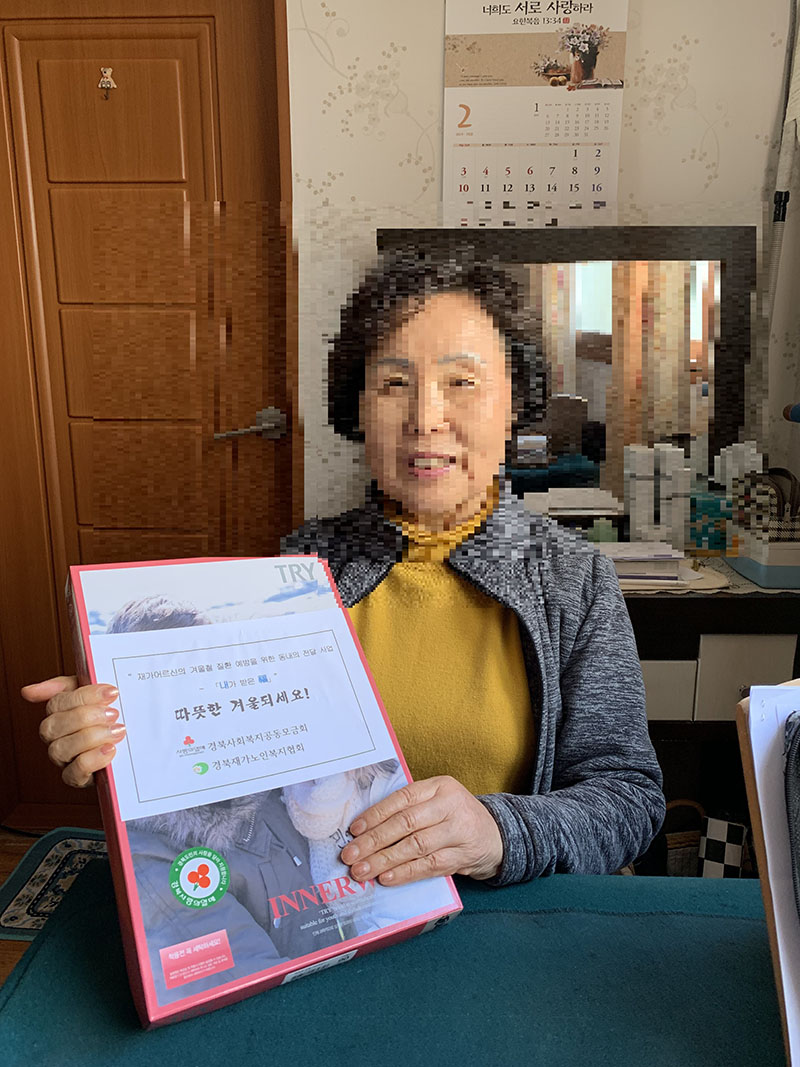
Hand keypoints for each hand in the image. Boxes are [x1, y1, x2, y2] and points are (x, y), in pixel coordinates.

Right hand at [21, 676, 124, 787]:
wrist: (135, 742)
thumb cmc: (109, 714)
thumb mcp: (93, 693)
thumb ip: (67, 686)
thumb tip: (28, 691)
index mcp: (58, 713)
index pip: (57, 703)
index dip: (84, 696)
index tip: (111, 692)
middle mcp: (56, 737)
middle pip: (52, 726)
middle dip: (85, 717)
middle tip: (112, 713)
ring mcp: (64, 759)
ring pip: (59, 749)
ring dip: (90, 738)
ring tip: (117, 731)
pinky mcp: (77, 778)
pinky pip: (74, 773)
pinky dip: (92, 760)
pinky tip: (110, 749)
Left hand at [340, 775, 502, 886]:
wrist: (496, 836)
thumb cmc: (456, 817)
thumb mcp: (437, 802)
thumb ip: (409, 809)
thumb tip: (366, 829)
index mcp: (440, 786)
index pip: (402, 799)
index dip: (376, 814)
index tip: (354, 830)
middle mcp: (450, 805)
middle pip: (406, 823)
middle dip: (374, 841)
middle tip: (351, 855)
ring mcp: (459, 831)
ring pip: (416, 846)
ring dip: (385, 860)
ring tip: (362, 871)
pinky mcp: (463, 855)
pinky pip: (429, 865)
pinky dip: (406, 872)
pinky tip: (387, 878)